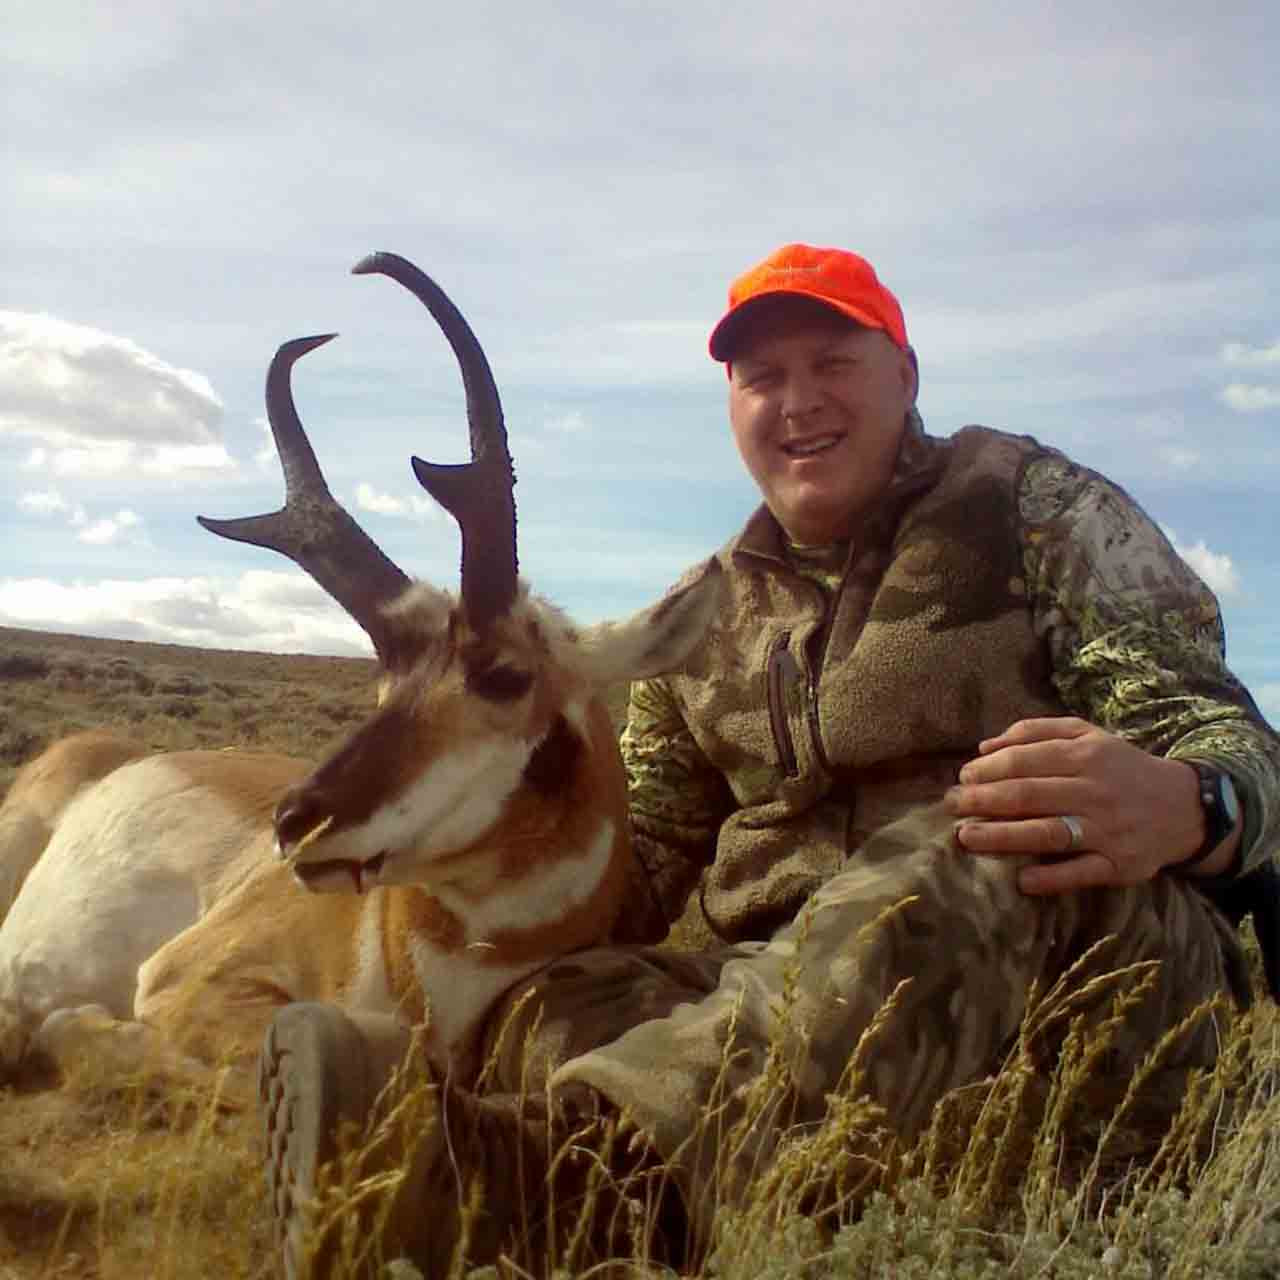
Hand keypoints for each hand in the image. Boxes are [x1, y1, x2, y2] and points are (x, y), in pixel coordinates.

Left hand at [945, 717, 1205, 895]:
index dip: (988, 770)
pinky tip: (1020, 879)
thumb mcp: (1086, 735)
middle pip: (1029, 795)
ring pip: (1047, 833)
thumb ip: (1035, 732)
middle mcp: (1095, 791)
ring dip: (1002, 837)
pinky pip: (1081, 873)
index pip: (1025, 761)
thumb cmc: (1119, 768)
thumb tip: (984, 746)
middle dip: (983, 801)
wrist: (1184, 807)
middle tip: (951, 806)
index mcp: (1085, 756)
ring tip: (966, 837)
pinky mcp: (1119, 865)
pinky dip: (1050, 877)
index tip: (962, 778)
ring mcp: (1107, 831)